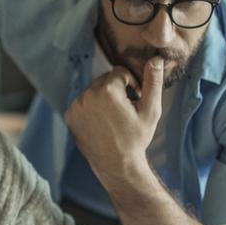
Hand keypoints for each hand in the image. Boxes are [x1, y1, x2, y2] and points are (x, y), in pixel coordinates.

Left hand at [64, 57, 163, 188]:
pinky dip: (91, 108)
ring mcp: (76, 105)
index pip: (120, 72)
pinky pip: (82, 102)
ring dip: (103, 98)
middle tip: (124, 112)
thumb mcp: (151, 110)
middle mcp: (88, 94)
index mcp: (108, 90)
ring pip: (93, 90)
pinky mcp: (69, 115)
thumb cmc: (137, 138)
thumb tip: (156, 59)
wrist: (116, 166)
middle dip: (116, 91)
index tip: (135, 101)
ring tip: (113, 118)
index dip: (131, 85)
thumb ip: (153, 82)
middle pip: (105, 80)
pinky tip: (101, 123)